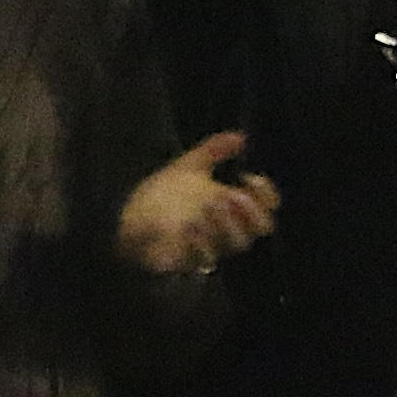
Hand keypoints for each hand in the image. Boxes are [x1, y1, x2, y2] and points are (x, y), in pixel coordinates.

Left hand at [113, 130, 282, 277]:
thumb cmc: (163, 195)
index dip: (266, 192)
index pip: (268, 205)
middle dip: (252, 210)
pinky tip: (188, 228)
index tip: (247, 176)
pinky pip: (206, 259)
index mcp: (232, 204)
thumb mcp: (189, 167)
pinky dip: (200, 243)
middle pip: (262, 228)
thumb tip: (240, 136)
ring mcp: (212, 245)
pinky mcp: (192, 260)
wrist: (128, 218)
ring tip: (208, 206)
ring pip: (238, 244)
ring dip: (227, 223)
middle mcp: (228, 226)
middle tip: (231, 197)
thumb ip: (214, 150)